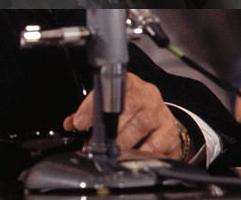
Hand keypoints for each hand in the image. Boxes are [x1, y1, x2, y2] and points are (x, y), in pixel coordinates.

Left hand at [63, 72, 185, 159]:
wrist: (163, 121)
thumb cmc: (134, 111)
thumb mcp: (114, 105)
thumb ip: (91, 112)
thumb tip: (71, 124)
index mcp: (128, 84)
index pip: (108, 90)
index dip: (92, 106)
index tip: (80, 123)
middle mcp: (146, 95)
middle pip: (125, 109)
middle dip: (106, 130)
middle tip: (92, 144)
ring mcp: (160, 113)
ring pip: (138, 128)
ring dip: (120, 144)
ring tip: (109, 153)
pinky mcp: (170, 134)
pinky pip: (154, 146)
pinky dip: (140, 154)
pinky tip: (131, 157)